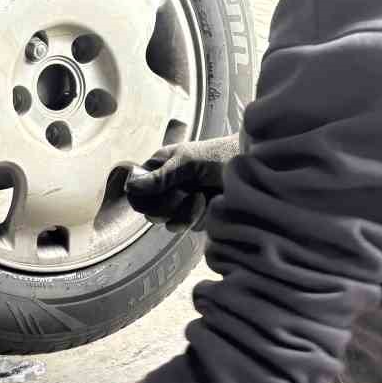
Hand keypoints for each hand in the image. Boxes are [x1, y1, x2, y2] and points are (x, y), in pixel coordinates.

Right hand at [124, 134, 240, 232]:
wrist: (251, 167)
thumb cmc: (219, 156)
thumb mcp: (187, 162)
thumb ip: (160, 177)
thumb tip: (130, 187)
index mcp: (158, 167)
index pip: (136, 193)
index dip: (144, 199)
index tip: (158, 195)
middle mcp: (166, 187)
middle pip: (150, 212)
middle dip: (168, 206)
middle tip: (185, 193)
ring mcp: (181, 203)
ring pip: (169, 223)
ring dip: (186, 213)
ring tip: (201, 197)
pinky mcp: (196, 216)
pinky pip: (189, 227)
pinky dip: (200, 217)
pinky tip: (211, 203)